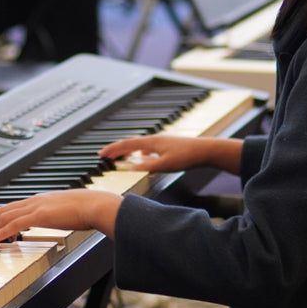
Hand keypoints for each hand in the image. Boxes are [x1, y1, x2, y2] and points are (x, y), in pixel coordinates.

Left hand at [0, 190, 119, 243]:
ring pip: (6, 215)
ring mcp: (36, 207)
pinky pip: (13, 224)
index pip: (16, 205)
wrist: (96, 205)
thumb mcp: (70, 211)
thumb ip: (63, 214)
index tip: (0, 227)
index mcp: (43, 199)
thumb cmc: (89, 209)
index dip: (4, 216)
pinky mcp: (39, 215)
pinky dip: (1, 232)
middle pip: (6, 208)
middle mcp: (36, 200)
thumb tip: (65, 220)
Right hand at [99, 135, 242, 174]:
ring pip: (138, 144)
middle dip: (116, 149)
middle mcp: (154, 139)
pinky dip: (139, 152)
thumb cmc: (186, 156)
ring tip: (119, 156)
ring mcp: (160, 141)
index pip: (126, 144)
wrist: (205, 150)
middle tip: (105, 155)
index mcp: (151, 142)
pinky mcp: (167, 145)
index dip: (112, 149)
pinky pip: (147, 147)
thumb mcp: (164, 165)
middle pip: (130, 143)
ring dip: (127, 150)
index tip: (101, 154)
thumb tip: (129, 167)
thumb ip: (146, 166)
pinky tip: (142, 157)